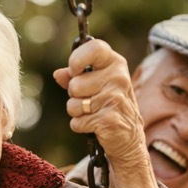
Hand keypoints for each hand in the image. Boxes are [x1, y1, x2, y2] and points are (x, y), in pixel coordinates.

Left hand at [53, 39, 147, 173]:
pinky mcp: (109, 120)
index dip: (77, 59)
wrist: (129, 139)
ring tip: (93, 113)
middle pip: (74, 84)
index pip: (95, 48)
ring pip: (73, 105)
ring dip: (77, 112)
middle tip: (90, 100)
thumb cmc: (109, 107)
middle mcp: (118, 78)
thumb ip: (75, 77)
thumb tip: (58, 74)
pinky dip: (81, 126)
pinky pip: (77, 122)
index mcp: (116, 64)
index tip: (74, 70)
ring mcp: (115, 99)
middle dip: (74, 95)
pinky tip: (95, 125)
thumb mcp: (96, 86)